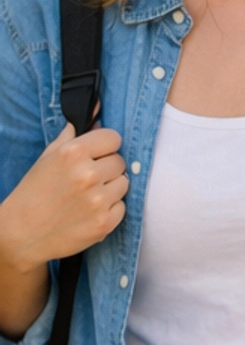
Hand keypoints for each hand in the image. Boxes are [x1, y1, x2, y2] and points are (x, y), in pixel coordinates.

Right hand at [0, 127, 127, 337]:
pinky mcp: (104, 223)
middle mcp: (88, 174)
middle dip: (107, 168)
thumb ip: (73, 134)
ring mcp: (98, 200)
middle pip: (120, 162)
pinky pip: (122, 207)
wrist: (22, 233)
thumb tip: (97, 110)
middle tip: (87, 179)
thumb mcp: (48, 156)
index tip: (97, 155)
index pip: (113, 138)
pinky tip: (90, 212)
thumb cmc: (34, 192)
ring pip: (124, 183)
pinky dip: (110, 209)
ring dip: (110, 188)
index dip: (105, 147)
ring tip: (88, 196)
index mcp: (73, 153)